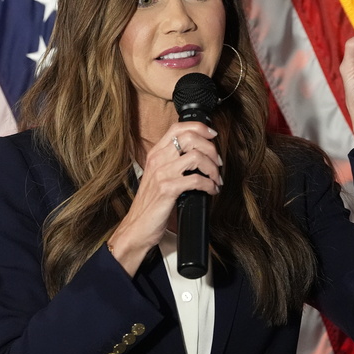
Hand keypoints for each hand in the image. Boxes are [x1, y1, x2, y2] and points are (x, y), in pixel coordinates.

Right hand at [107, 123, 222, 274]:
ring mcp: (162, 173)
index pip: (178, 127)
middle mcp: (158, 159)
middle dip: (211, 149)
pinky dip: (209, 184)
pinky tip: (211, 190)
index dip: (199, 127)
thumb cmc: (150, 203)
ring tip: (215, 178)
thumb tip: (198, 154)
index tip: (212, 135)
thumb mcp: (158, 176)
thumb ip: (172, 162)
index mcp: (155, 153)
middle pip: (190, 138)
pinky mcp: (168, 189)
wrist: (137, 227)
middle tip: (217, 163)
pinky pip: (196, 179)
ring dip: (212, 168)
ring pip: (196, 156)